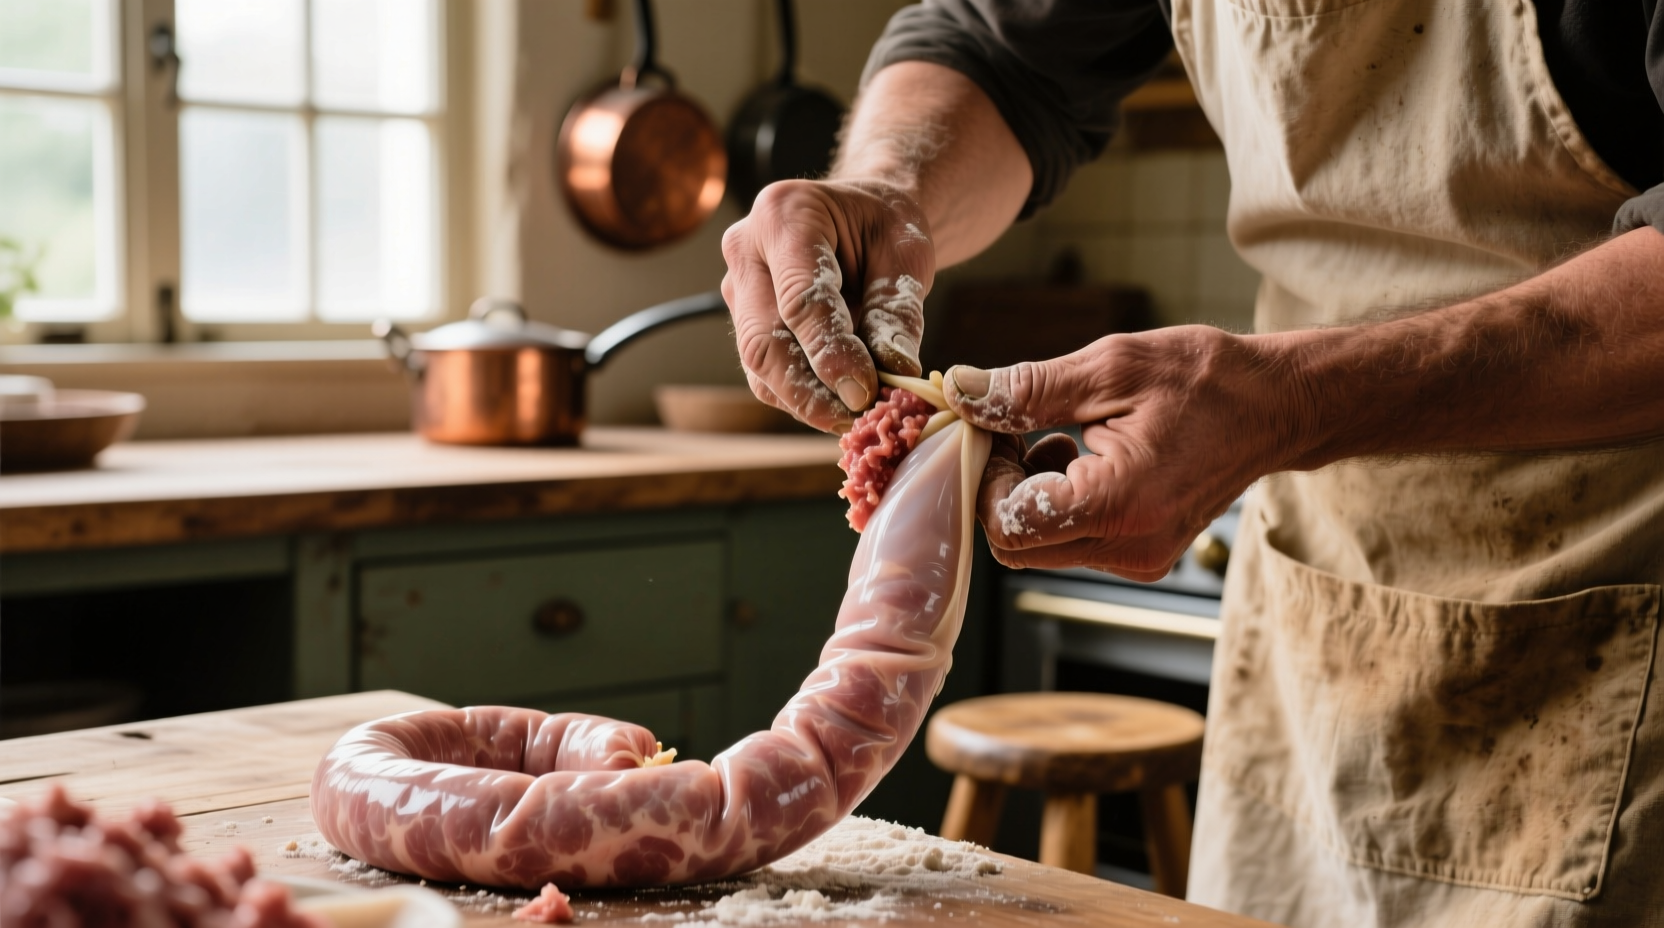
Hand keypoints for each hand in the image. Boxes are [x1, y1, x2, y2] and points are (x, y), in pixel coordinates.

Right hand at [720, 179, 932, 432]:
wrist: (862, 217)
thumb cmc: (885, 228)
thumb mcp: (906, 254)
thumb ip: (897, 310)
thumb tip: (896, 371)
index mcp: (784, 214)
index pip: (799, 298)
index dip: (830, 352)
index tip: (865, 392)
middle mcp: (745, 250)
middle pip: (763, 339)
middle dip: (809, 391)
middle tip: (858, 419)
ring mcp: (737, 289)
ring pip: (758, 364)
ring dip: (806, 401)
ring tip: (856, 419)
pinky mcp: (744, 322)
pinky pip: (765, 372)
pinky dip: (802, 397)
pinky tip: (840, 407)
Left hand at [943, 326, 1302, 578]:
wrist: (1279, 406)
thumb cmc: (1205, 379)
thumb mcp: (1111, 367)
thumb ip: (1028, 389)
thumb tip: (962, 392)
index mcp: (1120, 504)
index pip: (1007, 524)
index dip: (984, 476)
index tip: (996, 427)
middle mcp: (1128, 548)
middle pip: (1015, 545)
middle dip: (999, 486)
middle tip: (1016, 429)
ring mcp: (1138, 560)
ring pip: (1038, 546)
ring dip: (1027, 493)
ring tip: (1059, 436)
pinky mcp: (1141, 556)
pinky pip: (1069, 542)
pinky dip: (1056, 502)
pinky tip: (1080, 456)